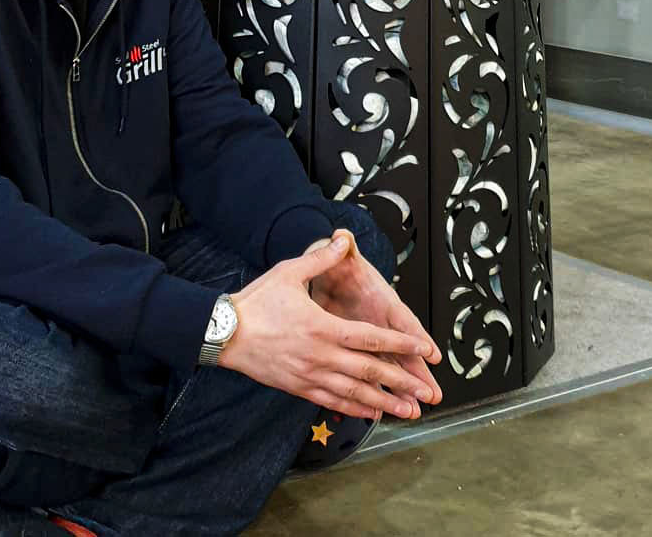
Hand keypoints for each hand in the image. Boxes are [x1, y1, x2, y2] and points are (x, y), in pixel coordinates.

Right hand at [218, 236, 440, 421]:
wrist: (225, 333)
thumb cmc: (258, 301)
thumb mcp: (289, 272)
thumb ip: (320, 258)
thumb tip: (343, 239)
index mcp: (324, 327)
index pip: (372, 338)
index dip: (401, 345)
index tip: (423, 350)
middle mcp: (322, 356)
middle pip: (370, 372)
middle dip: (402, 383)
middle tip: (426, 393)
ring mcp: (311, 375)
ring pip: (355, 393)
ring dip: (384, 402)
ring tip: (407, 411)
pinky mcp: (299, 388)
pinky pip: (333, 402)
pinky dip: (355, 409)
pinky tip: (370, 412)